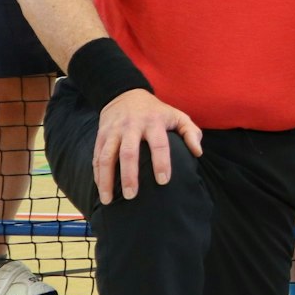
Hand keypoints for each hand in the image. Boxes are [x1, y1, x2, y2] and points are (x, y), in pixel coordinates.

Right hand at [93, 88, 203, 203]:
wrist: (125, 94)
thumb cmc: (156, 111)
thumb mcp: (177, 115)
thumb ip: (191, 132)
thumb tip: (198, 153)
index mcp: (154, 122)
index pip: (159, 144)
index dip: (162, 163)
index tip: (164, 181)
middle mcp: (132, 126)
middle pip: (128, 152)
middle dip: (129, 175)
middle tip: (131, 196)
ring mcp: (114, 131)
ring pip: (106, 156)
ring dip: (106, 179)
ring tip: (108, 200)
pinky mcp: (101, 135)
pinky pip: (96, 156)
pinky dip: (97, 174)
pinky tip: (101, 189)